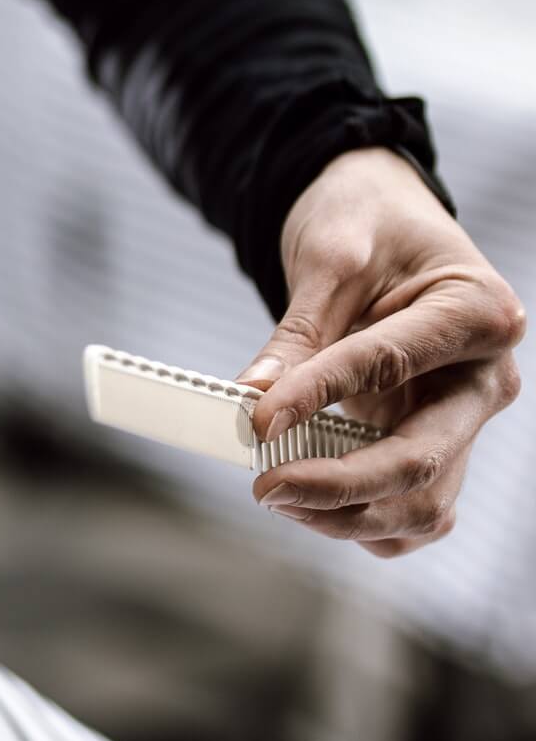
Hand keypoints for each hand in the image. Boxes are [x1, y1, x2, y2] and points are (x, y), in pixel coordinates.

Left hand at [238, 147, 524, 555]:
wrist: (386, 220)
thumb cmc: (368, 224)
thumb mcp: (330, 256)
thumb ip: (299, 332)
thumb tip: (254, 398)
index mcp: (476, 313)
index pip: (388, 366)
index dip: (316, 397)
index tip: (256, 421)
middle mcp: (486, 378)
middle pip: (421, 461)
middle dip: (338, 486)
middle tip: (264, 489)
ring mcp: (465, 418)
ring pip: (423, 505)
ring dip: (347, 516)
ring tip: (275, 496)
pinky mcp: (439, 443)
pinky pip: (414, 509)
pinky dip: (363, 520)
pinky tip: (308, 504)